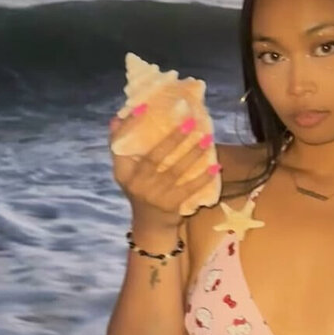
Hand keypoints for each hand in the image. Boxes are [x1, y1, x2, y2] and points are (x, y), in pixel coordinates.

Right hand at [108, 109, 218, 228]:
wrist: (150, 227)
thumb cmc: (140, 191)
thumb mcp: (126, 172)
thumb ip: (122, 147)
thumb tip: (118, 117)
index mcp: (122, 172)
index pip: (120, 147)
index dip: (129, 127)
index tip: (142, 107)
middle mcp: (135, 184)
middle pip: (154, 158)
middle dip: (173, 138)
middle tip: (189, 121)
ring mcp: (153, 196)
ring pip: (175, 171)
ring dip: (192, 154)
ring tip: (206, 138)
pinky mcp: (170, 206)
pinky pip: (190, 189)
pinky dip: (203, 178)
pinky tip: (216, 166)